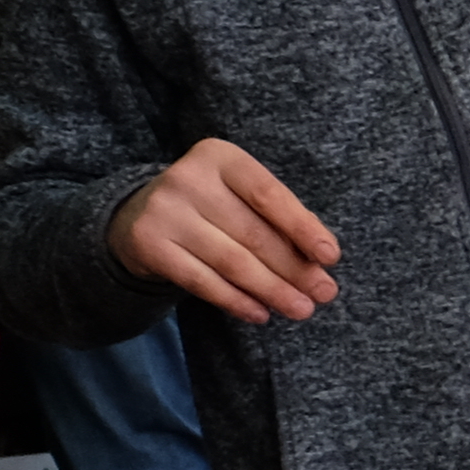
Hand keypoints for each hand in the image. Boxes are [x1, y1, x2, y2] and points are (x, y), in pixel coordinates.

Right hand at [115, 138, 341, 321]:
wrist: (139, 216)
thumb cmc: (211, 206)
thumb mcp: (242, 197)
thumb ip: (280, 219)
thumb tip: (321, 261)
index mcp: (220, 157)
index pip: (269, 195)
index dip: (303, 227)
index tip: (331, 257)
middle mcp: (188, 178)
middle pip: (254, 233)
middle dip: (294, 268)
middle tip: (324, 293)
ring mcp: (165, 211)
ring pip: (231, 261)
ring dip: (272, 290)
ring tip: (301, 309)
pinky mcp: (149, 243)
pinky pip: (201, 280)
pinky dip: (235, 300)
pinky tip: (260, 313)